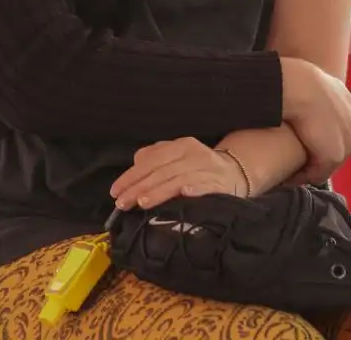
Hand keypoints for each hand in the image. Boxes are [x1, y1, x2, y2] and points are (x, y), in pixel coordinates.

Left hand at [110, 137, 245, 209]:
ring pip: (179, 179)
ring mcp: (208, 168)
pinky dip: (195, 189)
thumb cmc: (197, 168)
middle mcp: (194, 153)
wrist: (235, 173)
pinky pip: (206, 186)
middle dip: (139, 187)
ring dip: (160, 191)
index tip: (115, 192)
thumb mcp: (175, 158)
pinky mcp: (221, 184)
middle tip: (122, 203)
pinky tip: (184, 194)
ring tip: (142, 203)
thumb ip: (154, 159)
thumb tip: (134, 165)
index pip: (151, 160)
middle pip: (162, 170)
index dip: (131, 175)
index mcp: (180, 145)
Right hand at [279, 57, 350, 182]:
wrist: (302, 88)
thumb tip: (303, 100)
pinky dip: (304, 176)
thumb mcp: (314, 83)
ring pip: (330, 162)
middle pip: (338, 147)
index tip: (303, 140)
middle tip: (297, 156)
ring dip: (312, 167)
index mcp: (350, 104)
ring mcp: (348, 142)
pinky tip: (289, 174)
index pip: (339, 129)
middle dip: (319, 154)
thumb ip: (317, 94)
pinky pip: (318, 174)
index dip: (321, 137)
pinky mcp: (335, 156)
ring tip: (292, 168)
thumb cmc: (301, 81)